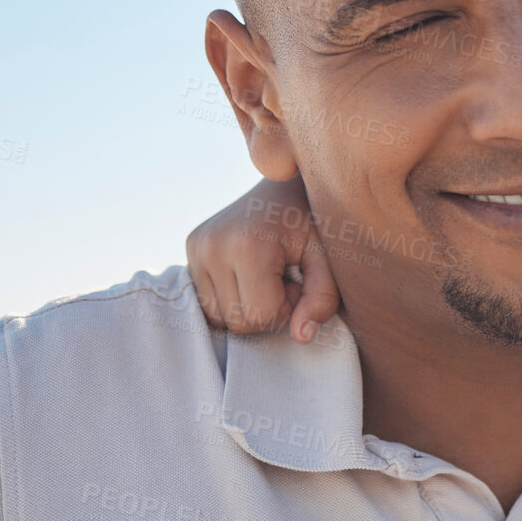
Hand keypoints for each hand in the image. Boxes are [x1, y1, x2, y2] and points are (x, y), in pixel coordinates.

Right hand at [184, 177, 338, 341]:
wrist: (289, 183)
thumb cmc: (316, 221)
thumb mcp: (330, 258)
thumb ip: (322, 298)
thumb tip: (301, 337)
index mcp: (247, 245)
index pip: (260, 316)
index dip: (288, 308)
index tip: (299, 281)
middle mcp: (212, 245)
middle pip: (236, 321)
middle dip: (267, 310)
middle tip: (286, 278)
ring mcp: (196, 245)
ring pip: (219, 316)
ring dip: (248, 305)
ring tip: (269, 274)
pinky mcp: (191, 247)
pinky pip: (207, 301)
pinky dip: (231, 297)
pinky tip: (250, 273)